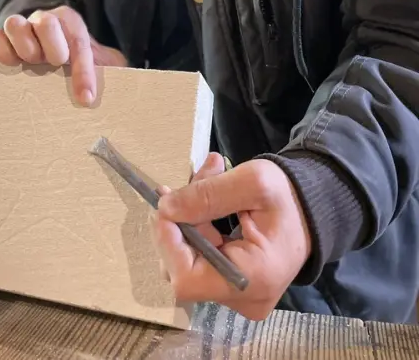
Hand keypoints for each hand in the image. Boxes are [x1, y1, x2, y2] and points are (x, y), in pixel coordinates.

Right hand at [0, 5, 126, 105]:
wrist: (53, 55)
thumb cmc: (79, 64)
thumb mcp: (103, 63)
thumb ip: (113, 68)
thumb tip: (128, 85)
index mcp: (71, 25)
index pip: (80, 43)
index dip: (84, 71)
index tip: (86, 98)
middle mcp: (45, 22)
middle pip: (46, 22)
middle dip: (52, 45)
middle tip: (56, 63)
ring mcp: (21, 30)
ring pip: (15, 23)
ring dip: (23, 45)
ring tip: (31, 62)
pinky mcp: (2, 42)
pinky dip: (0, 50)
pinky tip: (10, 66)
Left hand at [151, 158, 311, 320]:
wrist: (314, 209)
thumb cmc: (290, 196)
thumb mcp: (252, 182)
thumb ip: (207, 194)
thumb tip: (166, 207)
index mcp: (254, 278)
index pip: (187, 278)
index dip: (167, 242)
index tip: (164, 203)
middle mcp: (244, 299)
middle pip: (182, 270)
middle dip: (177, 222)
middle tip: (189, 181)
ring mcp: (237, 296)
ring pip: (187, 260)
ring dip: (187, 217)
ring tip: (208, 178)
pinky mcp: (232, 286)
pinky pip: (199, 259)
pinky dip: (197, 225)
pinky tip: (210, 196)